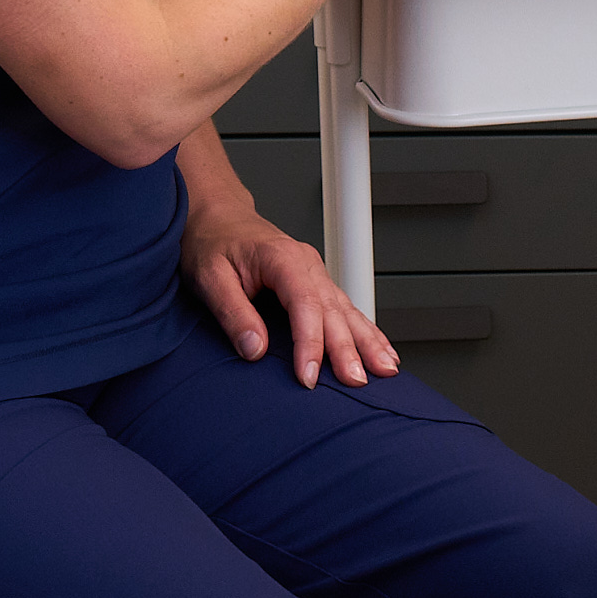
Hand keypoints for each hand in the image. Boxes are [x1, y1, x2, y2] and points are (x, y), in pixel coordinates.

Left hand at [183, 199, 396, 386]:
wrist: (215, 216)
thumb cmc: (210, 243)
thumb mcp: (209, 278)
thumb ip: (233, 313)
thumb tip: (255, 349)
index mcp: (282, 258)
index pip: (305, 305)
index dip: (309, 343)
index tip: (308, 376)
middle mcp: (306, 264)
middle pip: (333, 311)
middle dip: (348, 349)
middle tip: (356, 381)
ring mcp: (314, 273)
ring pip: (348, 311)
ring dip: (368, 342)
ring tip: (387, 370)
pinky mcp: (315, 284)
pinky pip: (346, 309)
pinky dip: (365, 331)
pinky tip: (381, 350)